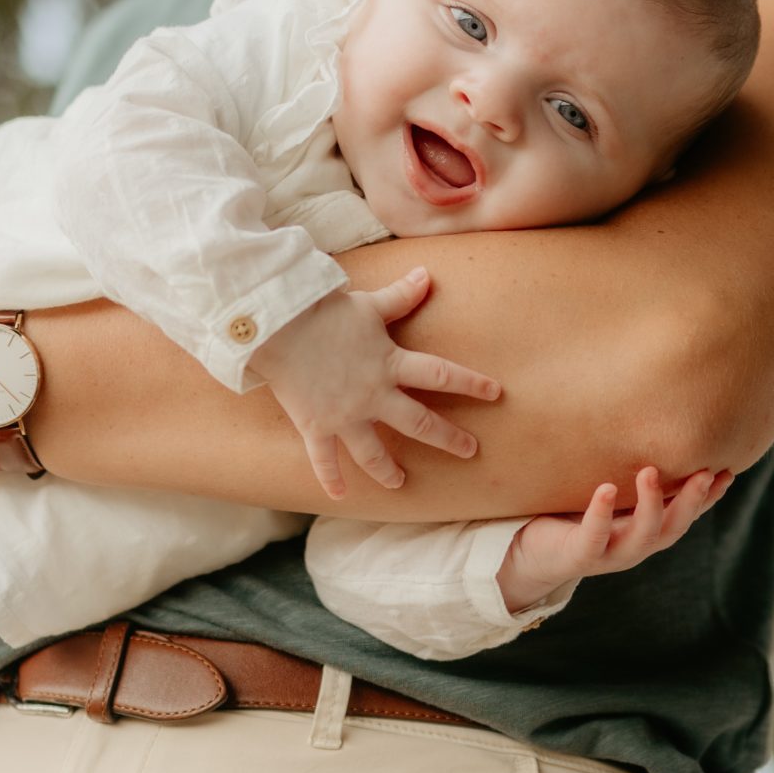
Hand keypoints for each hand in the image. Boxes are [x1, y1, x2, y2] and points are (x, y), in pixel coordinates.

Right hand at [244, 267, 502, 498]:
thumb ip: (401, 296)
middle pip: (419, 423)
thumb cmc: (324, 312)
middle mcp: (373, 395)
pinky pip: (324, 459)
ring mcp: (345, 415)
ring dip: (388, 470)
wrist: (278, 327)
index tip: (495, 394)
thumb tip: (427, 275)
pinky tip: (339, 497)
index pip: (441, 375)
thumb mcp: (369, 304)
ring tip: (399, 483)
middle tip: (470, 451)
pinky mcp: (316, 425)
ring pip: (373, 452)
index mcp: (390, 363)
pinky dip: (330, 479)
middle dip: (448, 438)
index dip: (470, 384)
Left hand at [495, 465, 731, 615]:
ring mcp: (610, 553)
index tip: (729, 471)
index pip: (686, 514)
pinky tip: (606, 489)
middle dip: (693, 501)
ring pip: (642, 536)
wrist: (531, 553)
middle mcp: (635, 545)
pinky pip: (594, 537)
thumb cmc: (573, 515)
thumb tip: (656, 432)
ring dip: (651, 505)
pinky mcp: (579, 556)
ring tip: (649, 472)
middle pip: (674, 527)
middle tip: (705, 472)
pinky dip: (601, 514)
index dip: (709, 497)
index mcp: (646, 530)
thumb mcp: (611, 495)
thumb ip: (633, 477)